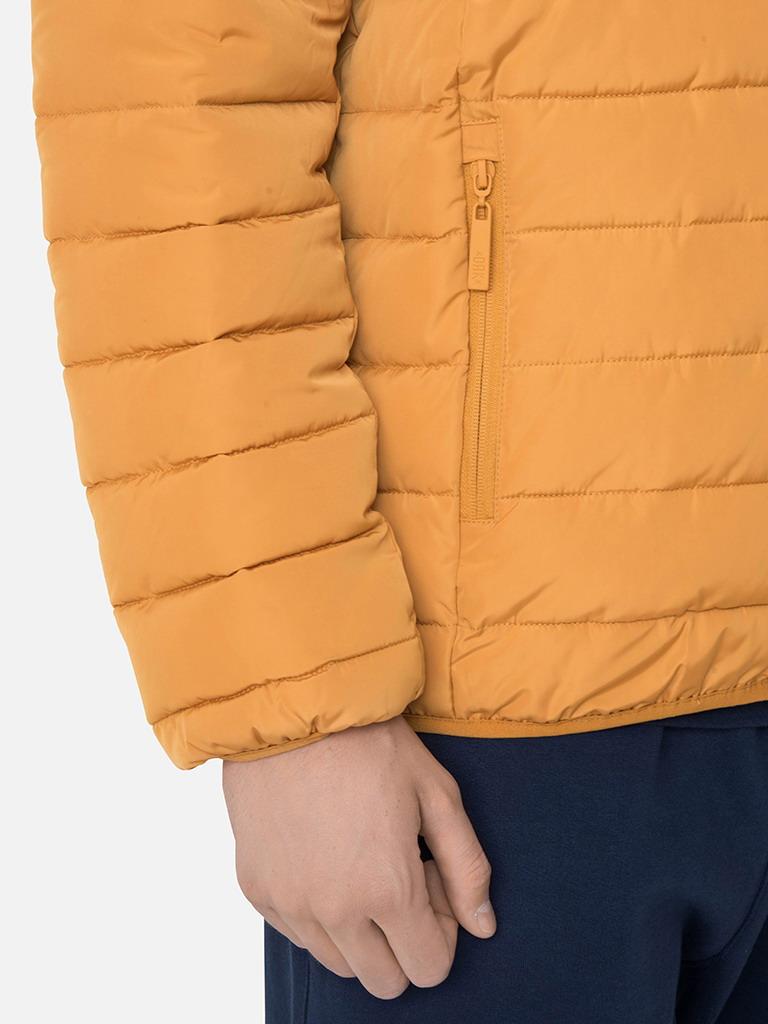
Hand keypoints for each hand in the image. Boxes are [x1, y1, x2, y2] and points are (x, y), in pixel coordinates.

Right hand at [222, 716, 494, 998]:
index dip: (440, 931)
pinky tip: (325, 854)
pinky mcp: (256, 888)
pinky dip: (317, 912)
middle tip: (399, 873)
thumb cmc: (370, 742)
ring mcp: (289, 904)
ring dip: (359, 931)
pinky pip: (297, 933)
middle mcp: (334, 911)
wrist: (293, 707)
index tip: (430, 880)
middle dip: (403, 941)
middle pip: (384, 981)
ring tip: (360, 861)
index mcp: (388, 890)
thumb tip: (483, 926)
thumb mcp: (437, 794)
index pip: (428, 969)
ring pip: (339, 963)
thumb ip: (468, 868)